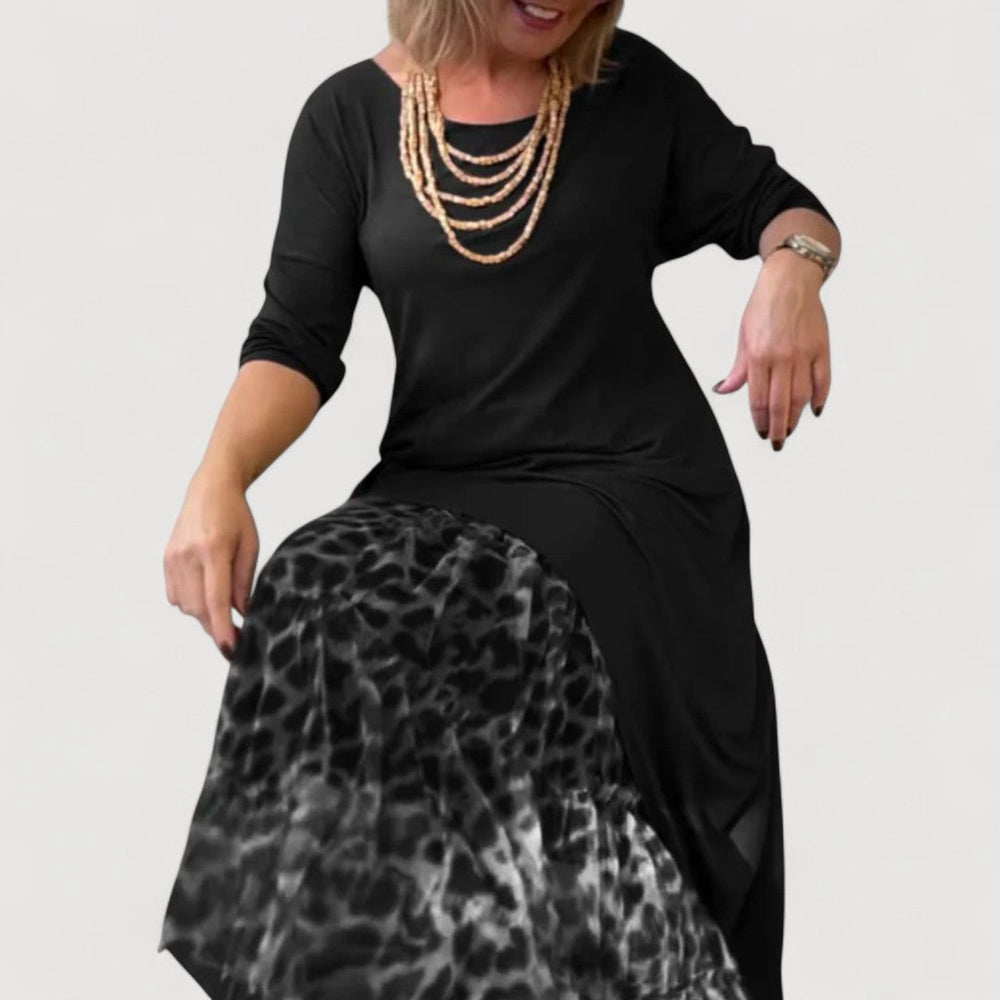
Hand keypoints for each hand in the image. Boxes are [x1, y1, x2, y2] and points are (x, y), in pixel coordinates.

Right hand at [163, 467, 258, 659]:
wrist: (210, 490)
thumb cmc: (236, 517)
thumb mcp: (250, 547)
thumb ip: (245, 583)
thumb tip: (242, 616)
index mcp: (213, 550)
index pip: (216, 600)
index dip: (222, 629)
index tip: (230, 648)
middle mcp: (188, 555)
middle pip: (198, 608)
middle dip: (215, 627)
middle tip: (235, 635)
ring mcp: (172, 558)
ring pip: (186, 606)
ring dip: (204, 614)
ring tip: (222, 603)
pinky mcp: (165, 560)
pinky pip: (175, 596)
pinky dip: (191, 602)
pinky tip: (205, 590)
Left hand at [711, 250, 830, 449]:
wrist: (791, 280)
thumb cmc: (764, 306)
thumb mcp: (743, 337)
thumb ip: (738, 369)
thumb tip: (724, 389)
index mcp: (759, 355)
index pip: (759, 399)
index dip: (760, 420)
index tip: (761, 432)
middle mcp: (782, 357)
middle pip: (781, 403)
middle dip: (778, 428)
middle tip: (776, 442)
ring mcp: (804, 353)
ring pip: (802, 396)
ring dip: (796, 417)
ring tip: (790, 430)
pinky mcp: (822, 348)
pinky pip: (823, 380)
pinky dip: (820, 397)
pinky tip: (814, 410)